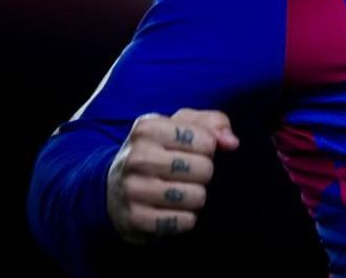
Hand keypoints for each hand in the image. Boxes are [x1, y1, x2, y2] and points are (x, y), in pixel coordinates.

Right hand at [106, 108, 239, 244]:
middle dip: (204, 173)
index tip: (195, 151)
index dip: (208, 147)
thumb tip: (232, 143)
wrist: (113, 187)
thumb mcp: (181, 126)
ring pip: (195, 196)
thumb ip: (213, 124)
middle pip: (204, 169)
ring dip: (196, 196)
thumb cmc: (159, 151)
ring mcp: (132, 189)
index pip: (205, 140)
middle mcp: (136, 157)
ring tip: (183, 191)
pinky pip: (183, 221)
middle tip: (189, 174)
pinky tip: (175, 210)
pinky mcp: (134, 219)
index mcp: (148, 128)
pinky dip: (186, 218)